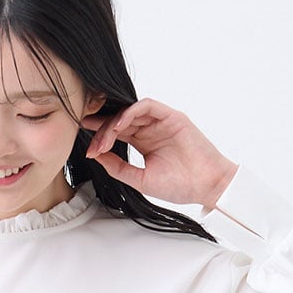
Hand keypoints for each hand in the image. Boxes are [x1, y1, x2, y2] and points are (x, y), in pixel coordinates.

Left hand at [82, 98, 237, 208]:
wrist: (205, 186)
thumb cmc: (178, 186)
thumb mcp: (140, 179)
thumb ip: (118, 167)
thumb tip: (96, 156)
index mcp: (143, 143)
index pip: (116, 133)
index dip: (100, 137)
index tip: (87, 147)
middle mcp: (150, 130)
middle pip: (120, 121)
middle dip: (102, 128)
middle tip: (90, 138)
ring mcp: (160, 122)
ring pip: (130, 112)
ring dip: (114, 121)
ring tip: (103, 135)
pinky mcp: (171, 116)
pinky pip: (147, 106)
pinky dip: (130, 112)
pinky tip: (119, 124)